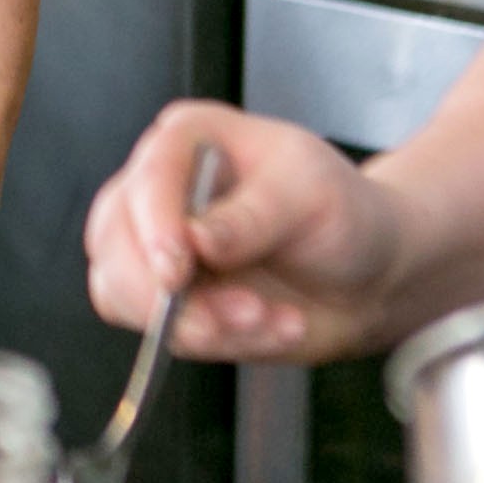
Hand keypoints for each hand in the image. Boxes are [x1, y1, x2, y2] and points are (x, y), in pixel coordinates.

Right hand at [81, 100, 405, 365]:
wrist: (368, 279)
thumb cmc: (343, 217)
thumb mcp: (314, 198)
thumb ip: (253, 217)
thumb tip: (194, 240)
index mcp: (189, 140)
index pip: (149, 175)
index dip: (155, 224)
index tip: (178, 269)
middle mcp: (159, 190)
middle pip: (115, 239)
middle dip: (172, 292)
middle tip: (245, 312)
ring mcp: (153, 248)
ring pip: (124, 293)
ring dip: (198, 324)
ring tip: (268, 321)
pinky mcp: (163, 301)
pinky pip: (157, 333)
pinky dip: (212, 343)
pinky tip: (266, 329)